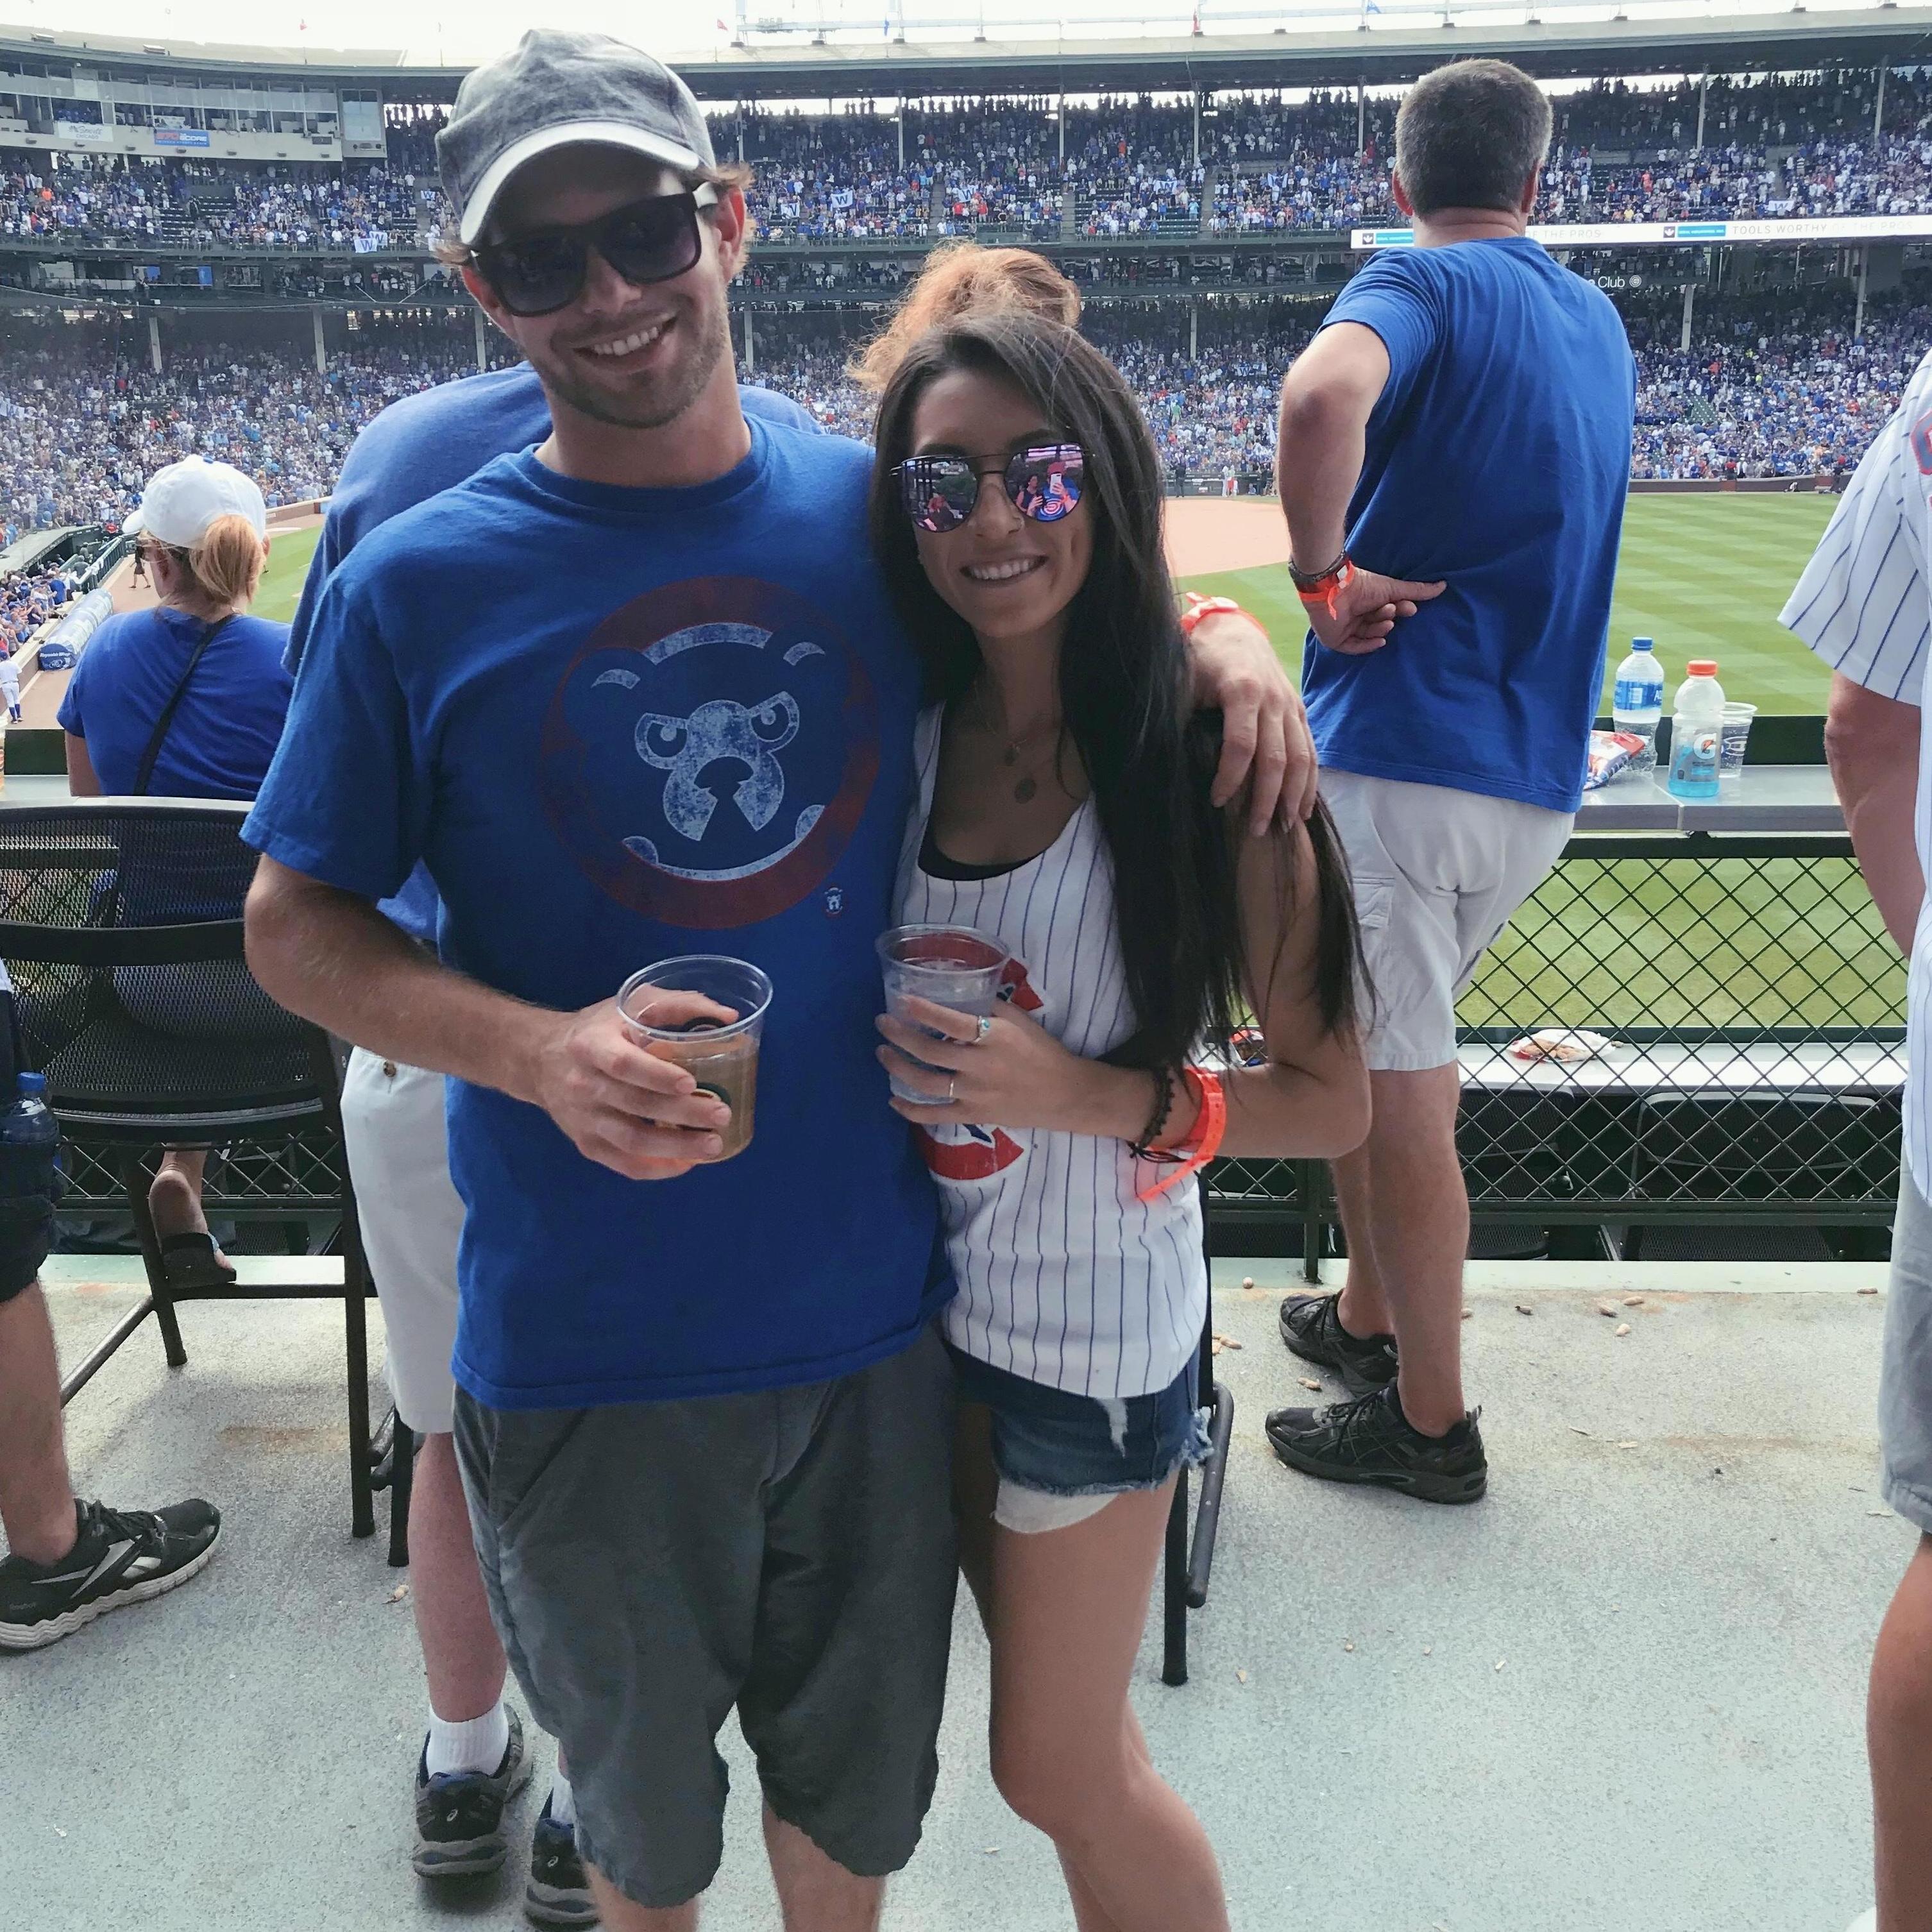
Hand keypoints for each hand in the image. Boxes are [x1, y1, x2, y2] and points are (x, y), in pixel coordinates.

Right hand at [531, 993, 733, 1180]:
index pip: (623, 1064)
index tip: (691, 1082)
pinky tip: (686, 1163)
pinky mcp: (586, 1144)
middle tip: (722, 1115)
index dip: (656, 1075)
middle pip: (635, 1105)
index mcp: (591, 1045)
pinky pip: (623, 1164)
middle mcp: (583, 1084)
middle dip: (683, 1114)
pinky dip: (657, 1169)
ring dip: (675, 1147)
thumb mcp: (629, 1002)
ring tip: (713, 1146)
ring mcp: (584, 1119)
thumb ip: (677, 1004)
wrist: (540, 1058)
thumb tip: (728, 1018)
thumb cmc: (599, 1028)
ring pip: (631, 1141)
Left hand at [876, 997, 1099, 1132]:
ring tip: (883, 1052)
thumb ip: (990, 1007)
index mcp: (996, 1038)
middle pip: (930, 1053)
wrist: (1064, 1094)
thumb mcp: (1021, 1021)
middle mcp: (981, 1067)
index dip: (925, 1011)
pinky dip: (910, 1109)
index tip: (903, 1000)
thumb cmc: (1041, 1051)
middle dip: (900, 1036)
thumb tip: (957, 992)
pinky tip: (893, 1098)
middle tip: (883, 1023)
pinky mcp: (973, 1116)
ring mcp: (975, 1095)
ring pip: (926, 1084)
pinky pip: (934, 1115)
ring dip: (898, 1067)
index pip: (953, 1023)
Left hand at [1186, 607, 1316, 831]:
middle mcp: (1273, 700)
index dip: (1230, 778)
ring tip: (1284, 827)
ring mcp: (1291, 706)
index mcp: (1243, 691)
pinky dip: (1309, 781)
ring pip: (1301, 758)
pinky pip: (1310, 750)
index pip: (1241, 746)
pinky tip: (1302, 808)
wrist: (1234, 630)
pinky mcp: (1299, 711)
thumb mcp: (1185, 681)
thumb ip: (1182, 715)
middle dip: (1267, 799)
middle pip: (1276, 759)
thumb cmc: (1202, 659)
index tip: (1217, 802)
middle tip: (1256, 830)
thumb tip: (1165, 756)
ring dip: (1294, 796)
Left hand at [1304, 564, 1445, 657]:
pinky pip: (1354, 648)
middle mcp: (1357, 615)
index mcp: (1368, 602)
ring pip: (1369, 634)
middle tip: (1393, 611)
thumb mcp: (1393, 588)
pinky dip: (1367, 646)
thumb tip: (1443, 586)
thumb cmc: (1364, 586)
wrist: (1335, 589)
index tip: (1409, 607)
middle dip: (1388, 618)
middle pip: (1378, 623)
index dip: (1399, 610)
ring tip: (1385, 619)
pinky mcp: (1336, 640)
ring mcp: (1346, 628)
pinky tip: (1380, 641)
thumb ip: (1416, 590)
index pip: (1386, 611)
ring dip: (1380, 628)